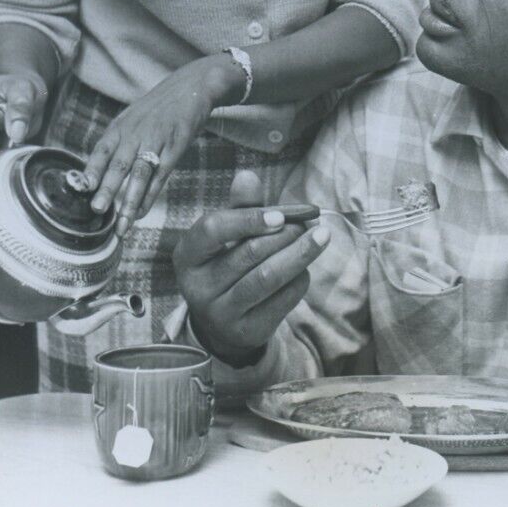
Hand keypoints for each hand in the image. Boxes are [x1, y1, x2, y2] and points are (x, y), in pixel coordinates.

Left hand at [82, 56, 241, 234]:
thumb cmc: (159, 107)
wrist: (193, 86)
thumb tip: (96, 169)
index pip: (101, 150)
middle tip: (96, 210)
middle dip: (106, 188)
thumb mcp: (132, 118)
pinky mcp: (176, 147)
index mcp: (121, 126)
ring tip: (121, 224)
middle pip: (119, 164)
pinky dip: (150, 195)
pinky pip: (161, 175)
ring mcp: (157, 140)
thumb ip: (117, 141)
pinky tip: (141, 212)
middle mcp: (136, 133)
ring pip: (140, 174)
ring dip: (129, 200)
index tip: (81, 189)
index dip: (91, 169)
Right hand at [172, 170, 329, 365]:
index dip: (248, 218)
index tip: (281, 215)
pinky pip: (281, 301)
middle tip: (309, 224)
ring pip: (267, 278)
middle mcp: (198, 287)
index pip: (212, 230)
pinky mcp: (247, 330)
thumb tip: (247, 176)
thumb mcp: (226, 237)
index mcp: (187, 256)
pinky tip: (306, 268)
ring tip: (320, 238)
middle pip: (248, 254)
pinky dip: (299, 280)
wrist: (222, 324)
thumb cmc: (226, 266)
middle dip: (285, 235)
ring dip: (299, 254)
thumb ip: (239, 207)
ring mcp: (221, 312)